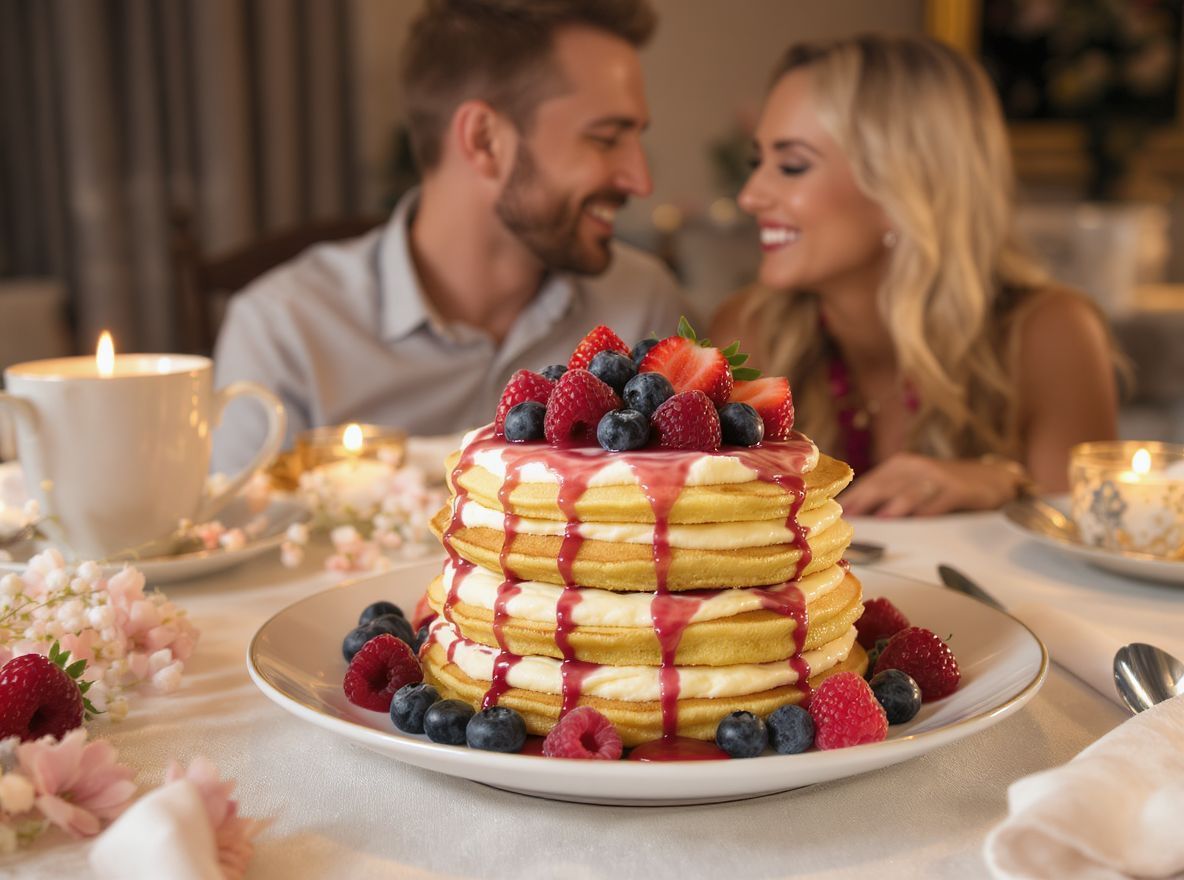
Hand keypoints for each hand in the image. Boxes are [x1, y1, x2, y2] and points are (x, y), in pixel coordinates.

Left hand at [838, 453, 1020, 517]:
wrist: (991, 480)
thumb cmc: (943, 487)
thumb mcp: (912, 485)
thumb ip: (886, 497)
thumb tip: (854, 518)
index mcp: (898, 465)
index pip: (869, 482)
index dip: (852, 498)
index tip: (832, 514)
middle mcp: (914, 466)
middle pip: (884, 485)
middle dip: (864, 502)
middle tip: (848, 520)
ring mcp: (936, 477)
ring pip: (909, 492)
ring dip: (893, 506)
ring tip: (878, 520)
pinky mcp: (957, 489)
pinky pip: (938, 502)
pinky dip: (926, 511)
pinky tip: (916, 523)